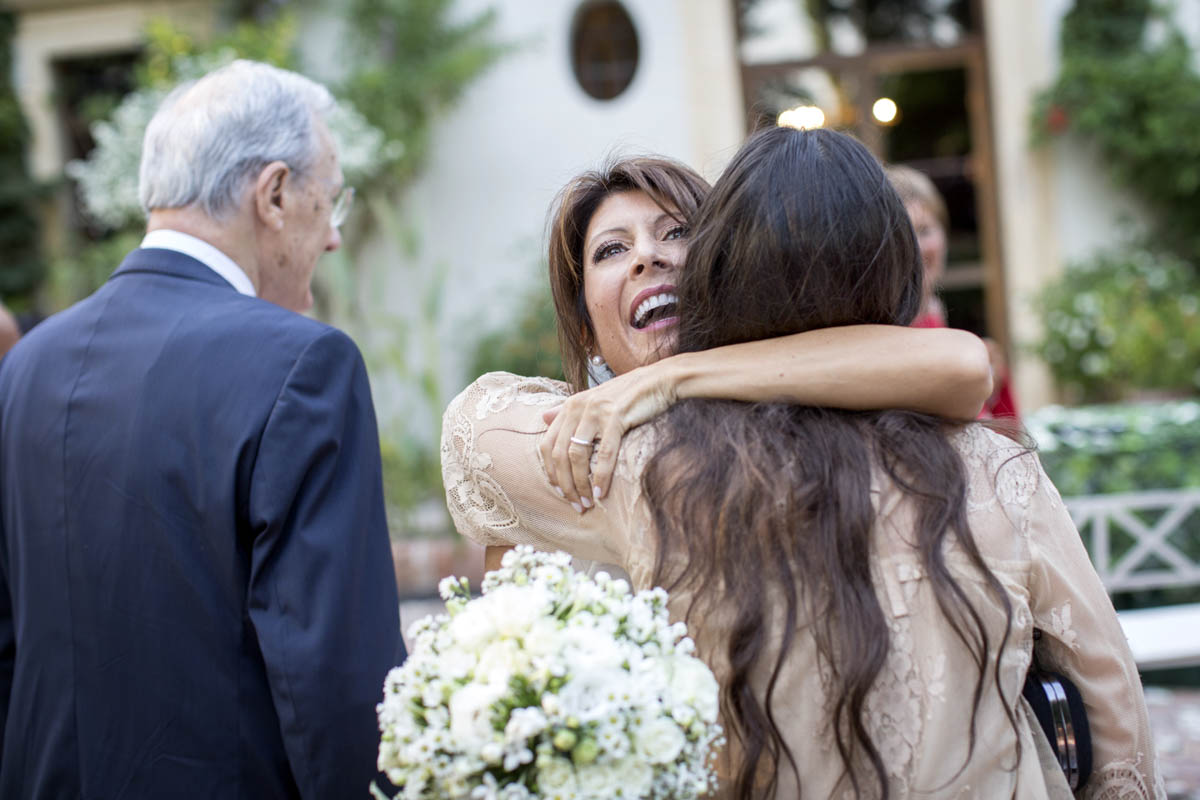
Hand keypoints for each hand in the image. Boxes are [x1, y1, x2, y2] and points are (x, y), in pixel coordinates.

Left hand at [539, 363, 676, 510]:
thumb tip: (543, 417)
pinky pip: (604, 454)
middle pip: (560, 454)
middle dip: (565, 484)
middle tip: (575, 504)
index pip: (547, 444)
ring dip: (580, 484)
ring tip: (587, 503)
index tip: (560, 492)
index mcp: (570, 406)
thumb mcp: (593, 399)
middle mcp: (578, 408)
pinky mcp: (616, 417)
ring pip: (577, 456)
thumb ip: (568, 411)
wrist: (659, 380)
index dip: (551, 472)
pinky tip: (600, 492)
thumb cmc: (627, 394)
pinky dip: (600, 476)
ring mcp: (596, 412)